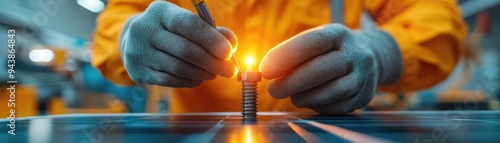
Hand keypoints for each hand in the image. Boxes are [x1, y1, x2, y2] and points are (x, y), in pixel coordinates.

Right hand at [121, 1, 236, 86]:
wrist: (135, 41)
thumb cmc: (171, 30)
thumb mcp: (188, 23)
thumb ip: (212, 31)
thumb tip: (231, 44)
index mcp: (161, 11)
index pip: (188, 24)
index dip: (211, 39)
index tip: (228, 52)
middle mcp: (146, 30)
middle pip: (185, 50)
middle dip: (212, 62)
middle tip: (230, 70)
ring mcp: (140, 52)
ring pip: (179, 68)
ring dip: (203, 73)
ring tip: (214, 73)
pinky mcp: (140, 71)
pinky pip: (171, 80)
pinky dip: (190, 80)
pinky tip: (200, 77)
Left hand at [260, 24, 401, 113]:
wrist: (367, 58)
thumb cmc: (330, 51)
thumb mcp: (316, 42)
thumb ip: (294, 54)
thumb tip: (268, 71)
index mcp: (338, 34)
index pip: (311, 43)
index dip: (286, 56)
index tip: (266, 69)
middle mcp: (354, 53)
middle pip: (320, 70)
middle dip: (291, 82)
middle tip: (272, 90)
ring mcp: (363, 76)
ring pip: (331, 91)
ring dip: (305, 97)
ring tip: (291, 97)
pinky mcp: (363, 97)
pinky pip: (337, 106)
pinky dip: (318, 106)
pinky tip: (308, 101)